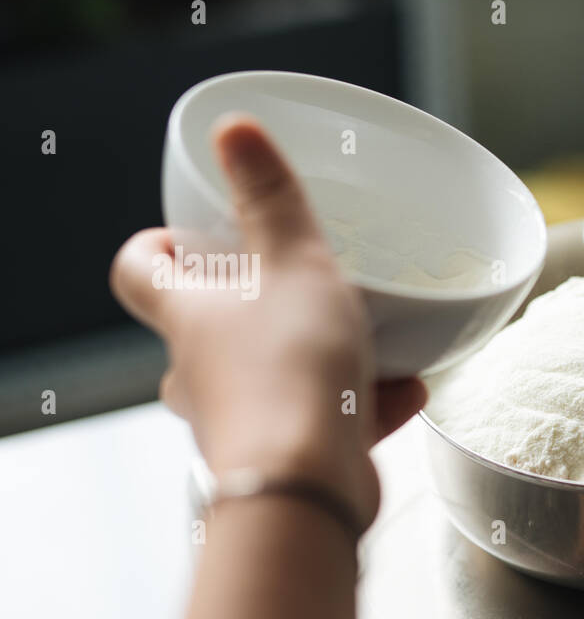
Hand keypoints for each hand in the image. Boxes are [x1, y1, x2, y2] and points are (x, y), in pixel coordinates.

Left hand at [110, 115, 425, 527]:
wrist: (306, 488)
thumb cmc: (291, 375)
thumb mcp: (295, 264)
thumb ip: (271, 198)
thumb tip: (235, 130)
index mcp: (188, 316)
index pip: (140, 271)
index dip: (157, 248)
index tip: (187, 236)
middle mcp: (201, 372)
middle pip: (209, 327)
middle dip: (254, 305)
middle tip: (298, 283)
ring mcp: (241, 421)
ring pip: (275, 377)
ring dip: (323, 356)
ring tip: (379, 342)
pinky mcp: (287, 460)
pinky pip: (323, 419)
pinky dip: (362, 404)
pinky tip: (408, 391)